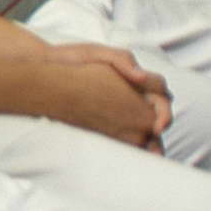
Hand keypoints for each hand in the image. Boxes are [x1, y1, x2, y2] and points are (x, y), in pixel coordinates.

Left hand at [38, 57, 167, 148]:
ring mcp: (120, 108)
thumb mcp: (97, 54)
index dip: (164, 111)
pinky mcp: (106, 120)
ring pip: (144, 127)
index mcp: (136, 78)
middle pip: (158, 115)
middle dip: (160, 131)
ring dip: (150, 143)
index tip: (157, 125)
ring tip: (148, 156)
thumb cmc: (73, 58)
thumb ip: (123, 61)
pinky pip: (124, 133)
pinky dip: (131, 144)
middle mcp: (133, 94)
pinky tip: (126, 154)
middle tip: (154, 148)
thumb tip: (142, 78)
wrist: (46, 66)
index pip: (162, 95)